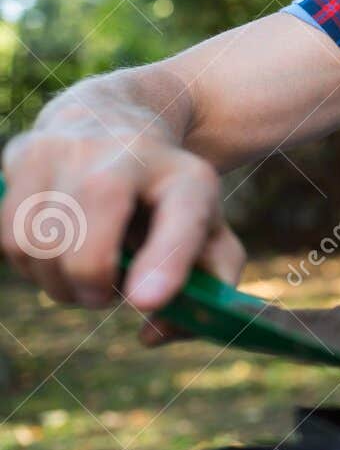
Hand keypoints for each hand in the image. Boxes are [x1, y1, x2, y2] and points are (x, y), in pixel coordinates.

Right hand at [0, 125, 243, 336]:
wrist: (119, 115)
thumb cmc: (165, 195)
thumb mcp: (210, 229)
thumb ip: (207, 287)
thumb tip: (152, 334)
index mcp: (187, 179)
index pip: (183, 220)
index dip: (165, 262)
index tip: (146, 300)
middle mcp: (128, 156)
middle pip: (89, 248)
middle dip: (92, 289)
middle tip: (106, 293)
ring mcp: (68, 148)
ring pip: (37, 248)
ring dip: (56, 281)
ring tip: (84, 270)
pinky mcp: (22, 152)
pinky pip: (7, 236)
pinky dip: (28, 262)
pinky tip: (56, 249)